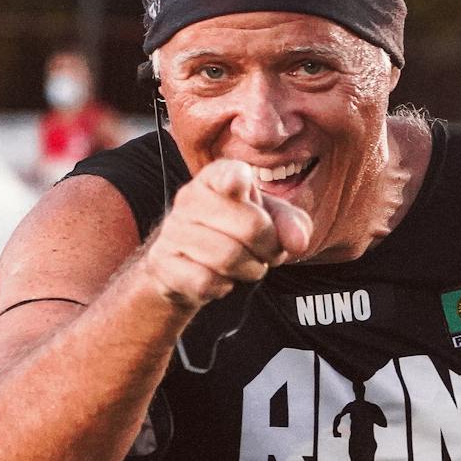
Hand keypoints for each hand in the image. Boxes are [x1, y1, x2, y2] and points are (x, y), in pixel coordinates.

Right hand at [140, 159, 312, 307]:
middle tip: (267, 254)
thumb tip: (298, 242)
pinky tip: (219, 280)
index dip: (236, 179)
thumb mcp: (268, 221)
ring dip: (249, 270)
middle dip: (269, 248)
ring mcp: (173, 231)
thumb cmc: (233, 234)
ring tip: (246, 266)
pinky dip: (222, 287)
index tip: (239, 186)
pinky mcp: (163, 263)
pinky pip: (205, 281)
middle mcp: (190, 198)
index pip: (227, 173)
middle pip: (250, 226)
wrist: (184, 268)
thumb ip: (291, 223)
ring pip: (228, 257)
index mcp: (217, 178)